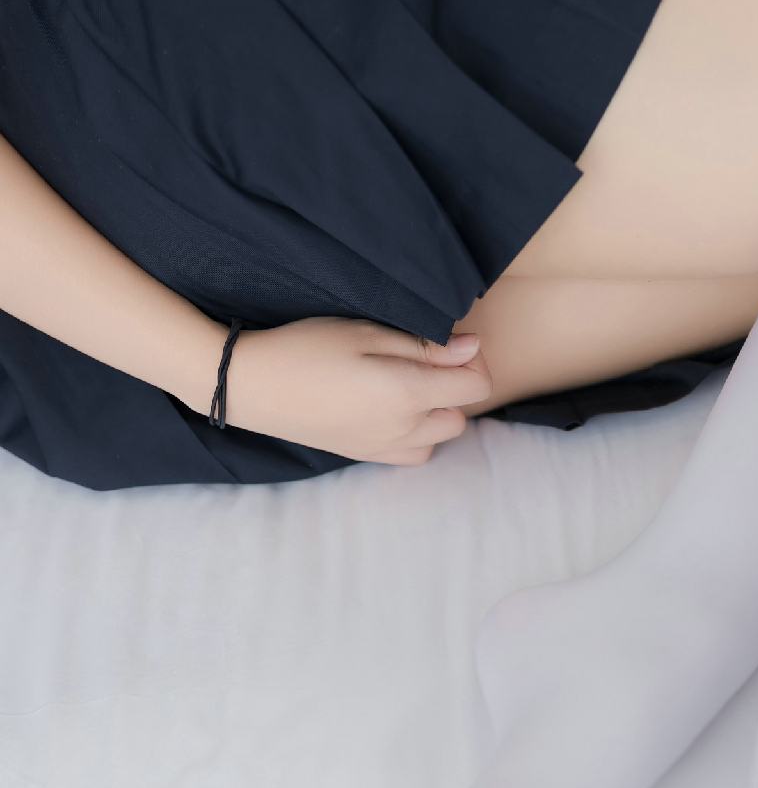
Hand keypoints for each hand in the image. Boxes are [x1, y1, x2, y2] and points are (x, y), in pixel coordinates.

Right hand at [201, 316, 491, 465]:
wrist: (252, 385)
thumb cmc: (307, 347)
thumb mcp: (367, 332)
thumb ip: (425, 346)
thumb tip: (472, 349)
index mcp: (408, 393)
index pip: (476, 386)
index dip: (473, 361)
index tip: (452, 344)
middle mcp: (403, 429)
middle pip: (461, 416)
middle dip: (456, 389)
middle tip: (426, 361)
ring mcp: (385, 447)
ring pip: (440, 439)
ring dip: (436, 414)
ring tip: (408, 387)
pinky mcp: (365, 455)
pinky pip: (413, 454)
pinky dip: (415, 435)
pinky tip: (391, 411)